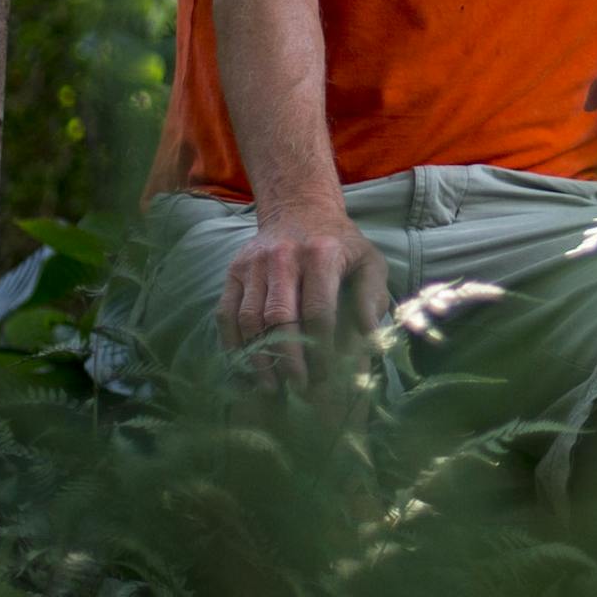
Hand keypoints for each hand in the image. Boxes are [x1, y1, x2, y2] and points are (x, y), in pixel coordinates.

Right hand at [218, 198, 388, 394]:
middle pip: (280, 318)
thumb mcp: (368, 261)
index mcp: (322, 254)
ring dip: (259, 357)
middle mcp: (283, 256)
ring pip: (249, 319)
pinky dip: (233, 343)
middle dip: (288, 360)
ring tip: (272, 385)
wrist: (299, 208)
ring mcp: (254, 263)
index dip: (321, 350)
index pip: (319, 312)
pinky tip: (246, 365)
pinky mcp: (234, 270)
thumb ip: (371, 298)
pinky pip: (226, 313)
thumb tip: (370, 341)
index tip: (325, 377)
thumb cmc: (340, 243)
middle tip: (298, 388)